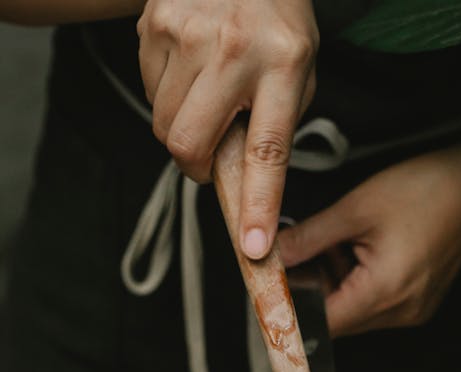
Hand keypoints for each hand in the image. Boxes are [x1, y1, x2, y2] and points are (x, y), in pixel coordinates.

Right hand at [137, 0, 318, 257]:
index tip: (252, 246)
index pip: (266, 152)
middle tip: (212, 155)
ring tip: (208, 94)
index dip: (257, 205)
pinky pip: (149, 90)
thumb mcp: (298, 72)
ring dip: (182, 126)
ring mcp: (188, 32)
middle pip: (188, 144)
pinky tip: (190, 67)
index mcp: (283, 65)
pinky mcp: (154, 23)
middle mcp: (234, 48)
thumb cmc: (275, 24)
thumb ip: (274, 128)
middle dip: (196, 166)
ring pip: (164, 123)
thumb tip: (245, 190)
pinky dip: (167, 93)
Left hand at [278, 149, 460, 336]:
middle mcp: (400, 313)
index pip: (323, 324)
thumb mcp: (355, 209)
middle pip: (337, 320)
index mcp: (384, 293)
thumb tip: (269, 256)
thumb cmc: (425, 189)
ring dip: (334, 284)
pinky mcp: (417, 301)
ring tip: (337, 241)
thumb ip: (308, 238)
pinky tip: (357, 247)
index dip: (292, 309)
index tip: (270, 288)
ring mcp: (411, 310)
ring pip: (354, 311)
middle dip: (312, 290)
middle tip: (297, 251)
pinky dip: (356, 281)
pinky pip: (374, 302)